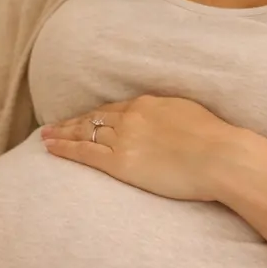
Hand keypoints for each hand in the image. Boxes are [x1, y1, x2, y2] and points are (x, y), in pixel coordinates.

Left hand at [40, 96, 251, 202]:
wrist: (220, 156)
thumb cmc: (215, 140)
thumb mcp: (190, 114)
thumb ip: (170, 115)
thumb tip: (167, 121)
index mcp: (147, 104)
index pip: (113, 109)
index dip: (95, 114)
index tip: (83, 118)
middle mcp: (130, 117)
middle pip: (93, 118)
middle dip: (72, 122)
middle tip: (54, 126)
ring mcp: (123, 139)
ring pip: (84, 133)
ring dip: (62, 134)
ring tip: (46, 137)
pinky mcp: (120, 163)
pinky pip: (84, 153)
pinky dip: (65, 149)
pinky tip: (50, 148)